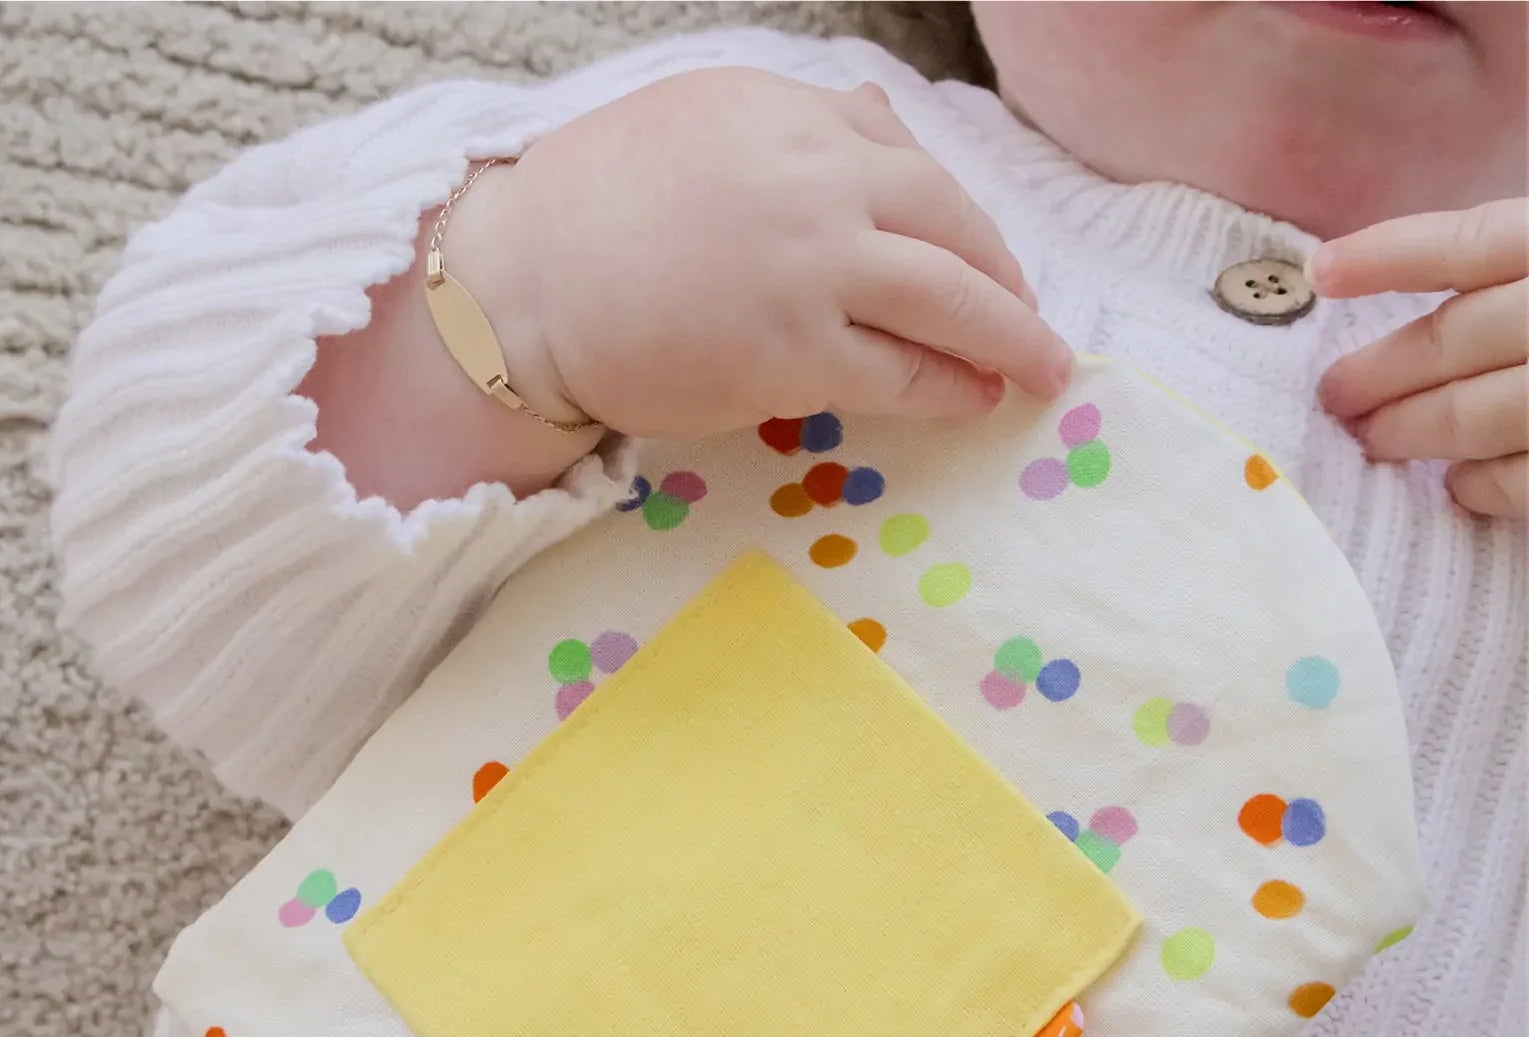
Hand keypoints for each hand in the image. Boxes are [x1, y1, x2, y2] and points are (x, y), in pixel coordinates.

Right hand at [455, 68, 1072, 437]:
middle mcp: (815, 180)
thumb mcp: (698, 124)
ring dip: (1008, 336)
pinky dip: (950, 386)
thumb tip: (881, 121)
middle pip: (947, 221)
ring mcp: (811, 267)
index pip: (903, 156)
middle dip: (1004, 273)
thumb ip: (795, 127)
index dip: (955, 213)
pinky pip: (900, 372)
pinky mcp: (794, 353)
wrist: (520, 289)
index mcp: (788, 114)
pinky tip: (976, 398)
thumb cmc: (589, 215)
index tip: (977, 251)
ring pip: (945, 298)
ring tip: (1041, 368)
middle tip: (1031, 315)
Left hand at [1313, 199, 1528, 518]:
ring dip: (1412, 433)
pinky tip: (1457, 486)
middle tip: (1335, 396)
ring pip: (1482, 415)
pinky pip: (1526, 481)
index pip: (1479, 243)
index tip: (1322, 271)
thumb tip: (1406, 302)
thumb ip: (1520, 273)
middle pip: (1462, 339)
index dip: (1394, 255)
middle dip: (1383, 372)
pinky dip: (1481, 486)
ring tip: (1372, 442)